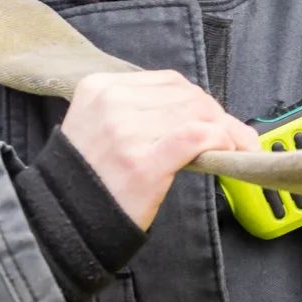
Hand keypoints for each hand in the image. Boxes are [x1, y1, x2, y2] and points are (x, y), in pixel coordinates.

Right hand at [60, 71, 259, 229]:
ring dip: (226, 130)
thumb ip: (139, 110)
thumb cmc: (89, 176)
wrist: (66, 219)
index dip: (199, 99)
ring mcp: (126, 132)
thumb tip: (198, 111)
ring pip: (196, 114)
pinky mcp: (143, 162)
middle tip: (234, 138)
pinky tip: (227, 152)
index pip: (167, 82)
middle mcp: (111, 103)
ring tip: (236, 147)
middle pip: (186, 96)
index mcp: (100, 87)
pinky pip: (196, 137)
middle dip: (216, 116)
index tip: (214, 119)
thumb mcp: (100, 124)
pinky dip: (221, 140)